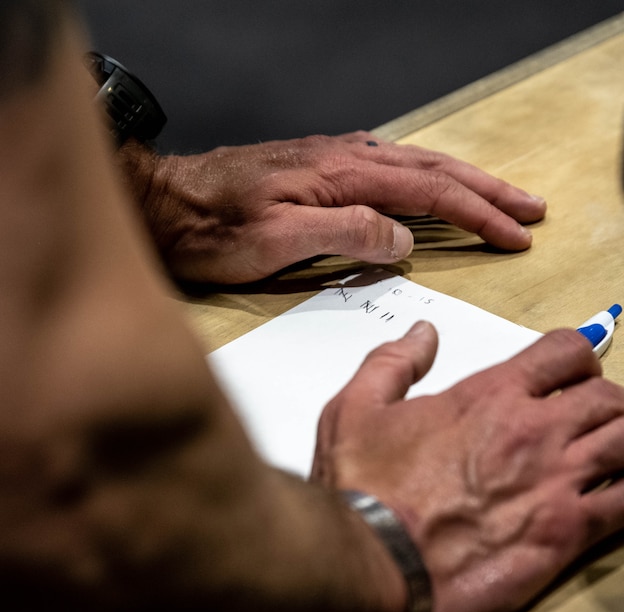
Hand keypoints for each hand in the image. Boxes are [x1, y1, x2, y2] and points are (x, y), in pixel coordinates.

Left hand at [118, 132, 545, 284]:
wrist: (166, 205)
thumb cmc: (213, 228)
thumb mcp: (277, 240)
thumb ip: (344, 233)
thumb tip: (403, 239)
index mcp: (341, 174)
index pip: (429, 190)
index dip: (478, 213)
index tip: (515, 233)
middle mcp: (343, 158)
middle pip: (433, 168)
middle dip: (486, 190)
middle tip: (528, 208)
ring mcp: (332, 160)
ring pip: (413, 164)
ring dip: (461, 181)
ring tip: (496, 196)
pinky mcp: (318, 170)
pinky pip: (388, 169)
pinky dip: (423, 178)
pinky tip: (428, 185)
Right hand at [311, 322, 623, 611]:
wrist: (374, 561)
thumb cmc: (362, 488)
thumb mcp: (354, 408)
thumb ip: (394, 361)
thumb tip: (423, 333)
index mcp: (490, 397)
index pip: (563, 352)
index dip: (576, 355)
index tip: (570, 372)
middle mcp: (534, 431)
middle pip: (608, 397)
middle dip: (605, 401)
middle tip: (590, 418)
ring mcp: (556, 483)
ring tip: (610, 454)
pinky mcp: (566, 535)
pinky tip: (618, 495)